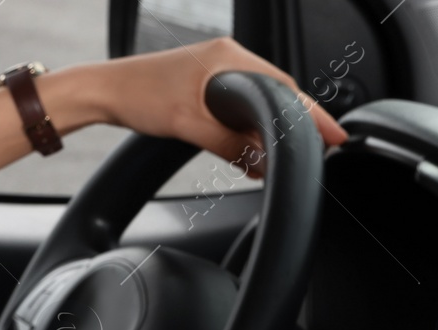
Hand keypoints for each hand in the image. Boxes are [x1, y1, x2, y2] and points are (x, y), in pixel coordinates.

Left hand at [53, 38, 346, 173]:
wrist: (103, 93)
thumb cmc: (138, 98)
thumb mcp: (191, 127)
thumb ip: (233, 145)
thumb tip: (264, 163)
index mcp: (228, 58)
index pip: (284, 88)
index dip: (312, 116)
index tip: (334, 137)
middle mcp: (227, 57)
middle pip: (278, 95)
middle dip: (295, 126)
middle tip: (317, 152)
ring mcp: (217, 69)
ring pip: (260, 103)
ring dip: (270, 131)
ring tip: (278, 159)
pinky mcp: (207, 84)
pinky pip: (243, 107)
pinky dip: (252, 128)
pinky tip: (253, 150)